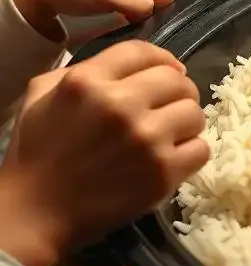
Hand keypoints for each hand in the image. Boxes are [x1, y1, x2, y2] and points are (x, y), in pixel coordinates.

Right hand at [0, 41, 208, 265]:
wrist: (34, 214)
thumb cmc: (36, 153)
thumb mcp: (42, 96)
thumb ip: (84, 70)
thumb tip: (137, 63)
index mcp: (87, 81)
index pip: (144, 52)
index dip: (163, 59)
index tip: (171, 71)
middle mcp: (120, 104)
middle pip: (178, 81)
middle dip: (178, 92)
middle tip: (169, 107)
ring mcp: (145, 139)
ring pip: (195, 113)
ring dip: (186, 123)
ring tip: (170, 135)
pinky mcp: (162, 172)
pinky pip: (201, 149)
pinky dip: (191, 153)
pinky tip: (172, 158)